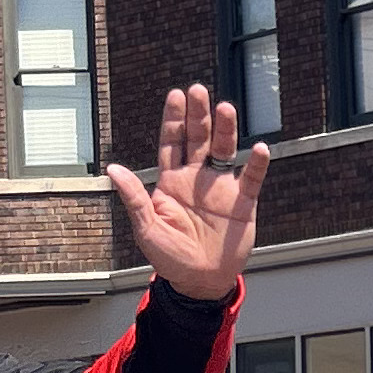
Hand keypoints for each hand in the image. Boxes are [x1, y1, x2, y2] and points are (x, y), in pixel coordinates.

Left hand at [106, 83, 267, 303]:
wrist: (200, 281)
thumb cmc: (170, 258)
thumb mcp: (147, 229)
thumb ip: (134, 198)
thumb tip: (113, 170)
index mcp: (171, 181)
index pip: (172, 142)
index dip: (174, 119)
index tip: (176, 96)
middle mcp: (197, 178)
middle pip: (198, 138)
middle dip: (198, 115)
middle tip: (198, 91)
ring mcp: (221, 188)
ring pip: (224, 150)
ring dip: (225, 130)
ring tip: (225, 109)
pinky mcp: (243, 202)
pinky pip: (251, 178)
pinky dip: (256, 163)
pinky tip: (258, 148)